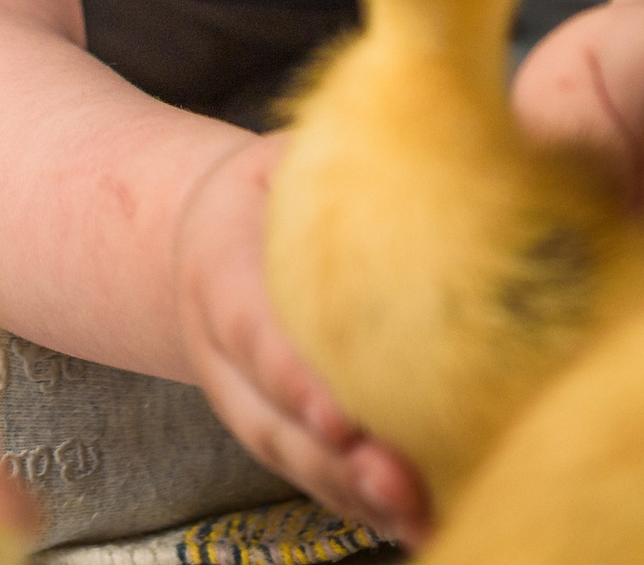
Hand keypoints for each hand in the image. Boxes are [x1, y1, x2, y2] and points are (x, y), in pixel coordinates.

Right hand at [171, 134, 433, 542]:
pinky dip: (360, 507)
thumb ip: (346, 154)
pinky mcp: (275, 431)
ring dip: (352, 496)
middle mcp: (220, 351)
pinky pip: (313, 478)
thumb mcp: (288, 155)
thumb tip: (438, 119)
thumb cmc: (272, 187)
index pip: (252, 330)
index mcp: (219, 270)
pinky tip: (420, 524)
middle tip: (402, 483)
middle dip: (334, 461)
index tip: (342, 415)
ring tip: (421, 518)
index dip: (292, 377)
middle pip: (270, 418)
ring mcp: (243, 401)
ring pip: (290, 460)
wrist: (205, 236)